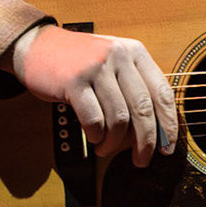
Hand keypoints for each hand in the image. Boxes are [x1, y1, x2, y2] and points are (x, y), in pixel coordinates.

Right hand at [6, 25, 178, 167]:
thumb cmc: (79, 60)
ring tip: (106, 149)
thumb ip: (134, 86)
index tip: (167, 146)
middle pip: (143, 109)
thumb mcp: (114, 62)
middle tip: (142, 160)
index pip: (162, 93)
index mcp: (136, 52)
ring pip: (118, 118)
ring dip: (114, 142)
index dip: (168, 124)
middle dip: (146, 141)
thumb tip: (154, 129)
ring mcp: (96, 68)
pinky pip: (94, 119)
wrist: (37, 46)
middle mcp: (120, 57)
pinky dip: (96, 135)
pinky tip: (93, 138)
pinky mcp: (73, 82)